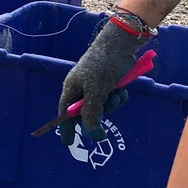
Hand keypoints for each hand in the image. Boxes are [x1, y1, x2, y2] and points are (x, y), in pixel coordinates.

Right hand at [55, 18, 146, 140]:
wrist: (120, 44)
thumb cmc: (102, 65)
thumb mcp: (95, 91)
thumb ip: (91, 113)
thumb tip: (90, 133)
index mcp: (72, 89)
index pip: (65, 113)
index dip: (66, 128)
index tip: (68, 143)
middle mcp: (82, 88)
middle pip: (85, 113)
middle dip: (97, 116)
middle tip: (104, 127)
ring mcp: (96, 86)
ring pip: (102, 106)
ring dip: (111, 105)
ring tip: (116, 95)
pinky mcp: (109, 83)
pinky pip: (112, 98)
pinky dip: (118, 98)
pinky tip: (123, 91)